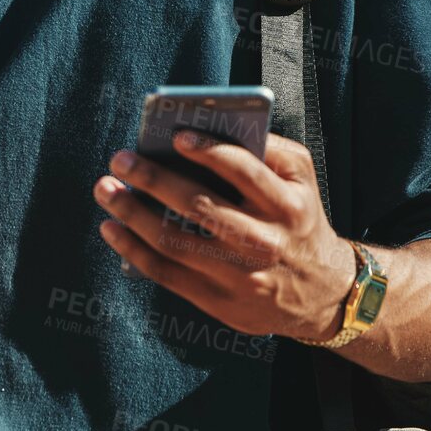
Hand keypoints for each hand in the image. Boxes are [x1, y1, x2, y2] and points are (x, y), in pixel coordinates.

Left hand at [92, 131, 356, 341]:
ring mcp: (241, 277)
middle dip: (152, 179)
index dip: (209, 152)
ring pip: (174, 243)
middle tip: (120, 159)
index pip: (245, 171)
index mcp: (287, 205)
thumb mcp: (302, 181)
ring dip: (132, 214)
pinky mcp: (221, 303)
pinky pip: (167, 274)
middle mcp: (264, 242)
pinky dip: (133, 250)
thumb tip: (209, 128)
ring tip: (106, 190)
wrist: (323, 293)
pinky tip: (112, 229)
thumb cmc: (299, 220)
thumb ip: (267, 151)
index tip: (175, 135)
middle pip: (198, 207)